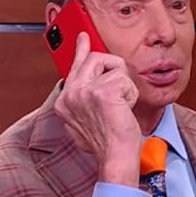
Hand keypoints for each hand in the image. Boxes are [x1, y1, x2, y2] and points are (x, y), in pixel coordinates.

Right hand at [54, 32, 141, 185]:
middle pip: (94, 59)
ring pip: (112, 67)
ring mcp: (84, 92)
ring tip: (120, 107)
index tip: (83, 38)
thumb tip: (90, 82)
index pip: (74, 67)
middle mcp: (70, 94)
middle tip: (118, 84)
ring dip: (123, 86)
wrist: (115, 158)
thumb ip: (83, 100)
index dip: (81, 51)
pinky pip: (124, 79)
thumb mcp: (85, 120)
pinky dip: (130, 95)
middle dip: (113, 70)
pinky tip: (124, 110)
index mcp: (65, 101)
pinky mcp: (102, 93)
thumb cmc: (106, 144)